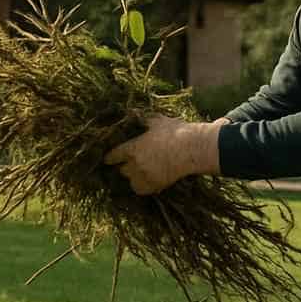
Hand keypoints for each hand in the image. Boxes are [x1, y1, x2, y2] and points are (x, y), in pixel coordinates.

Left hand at [103, 115, 221, 195]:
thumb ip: (143, 119)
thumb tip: (132, 111)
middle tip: (130, 163)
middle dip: (125, 166)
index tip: (108, 159)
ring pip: (131, 181)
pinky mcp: (155, 185)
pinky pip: (141, 190)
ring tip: (140, 173)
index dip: (110, 157)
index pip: (112, 156)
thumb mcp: (157, 121)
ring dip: (134, 177)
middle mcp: (135, 164)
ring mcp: (145, 176)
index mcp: (132, 147)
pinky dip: (143, 187)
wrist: (192, 148)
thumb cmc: (176, 132)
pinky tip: (148, 181)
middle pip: (122, 170)